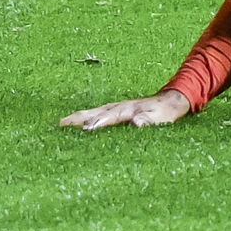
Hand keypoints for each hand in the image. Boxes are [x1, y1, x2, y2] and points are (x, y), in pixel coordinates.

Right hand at [60, 89, 191, 131]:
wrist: (171, 101)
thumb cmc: (165, 112)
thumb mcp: (161, 117)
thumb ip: (149, 120)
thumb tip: (137, 124)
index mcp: (127, 109)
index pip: (109, 117)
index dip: (97, 123)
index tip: (84, 130)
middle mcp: (118, 107)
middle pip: (94, 112)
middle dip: (77, 118)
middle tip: (58, 125)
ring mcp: (116, 108)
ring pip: (93, 112)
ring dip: (77, 118)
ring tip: (60, 125)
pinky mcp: (115, 111)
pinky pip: (96, 114)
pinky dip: (84, 118)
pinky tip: (76, 125)